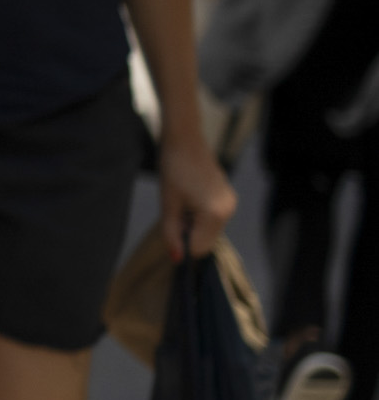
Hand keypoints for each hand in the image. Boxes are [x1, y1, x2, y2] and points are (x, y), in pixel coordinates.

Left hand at [159, 135, 236, 260]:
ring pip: (210, 229)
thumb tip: (177, 259)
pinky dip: (200, 215)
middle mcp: (228, 210)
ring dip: (193, 224)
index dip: (183, 246)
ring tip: (181, 201)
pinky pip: (214, 217)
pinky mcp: (229, 196)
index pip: (200, 248)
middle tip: (175, 211)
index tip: (171, 233)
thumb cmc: (173, 169)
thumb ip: (172, 233)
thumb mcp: (168, 204)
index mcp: (215, 214)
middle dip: (189, 233)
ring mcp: (231, 203)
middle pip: (207, 240)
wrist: (185, 140)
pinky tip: (189, 197)